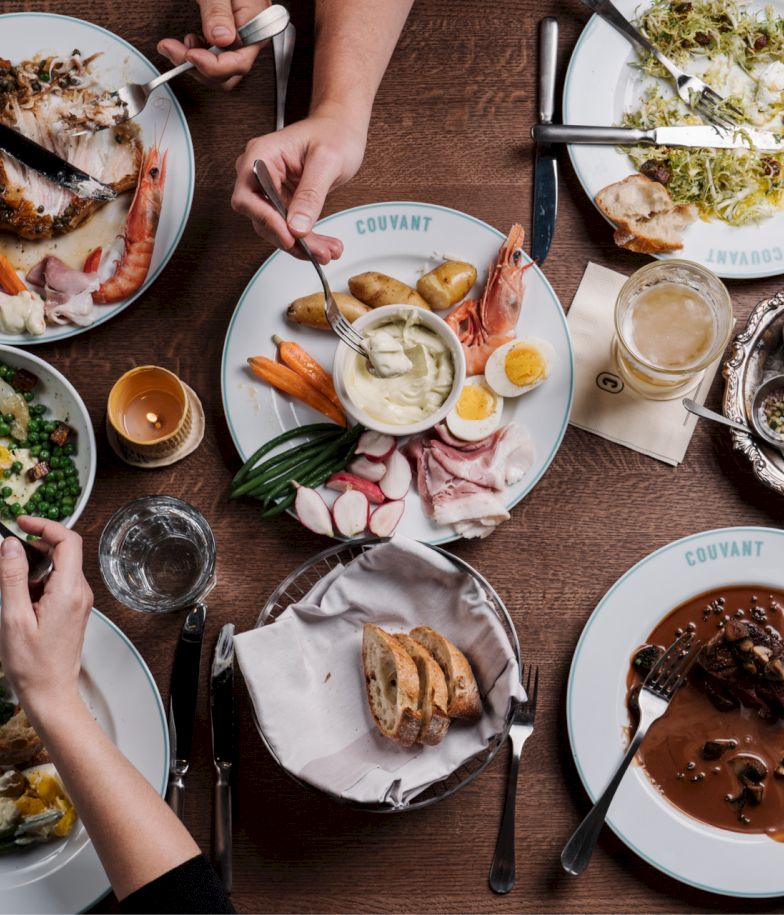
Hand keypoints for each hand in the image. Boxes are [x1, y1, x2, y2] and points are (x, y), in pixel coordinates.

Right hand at [0, 518, 92, 718]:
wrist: (51, 694)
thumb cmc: (33, 665)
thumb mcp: (13, 618)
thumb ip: (13, 578)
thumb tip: (11, 545)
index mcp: (70, 591)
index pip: (68, 540)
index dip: (45, 525)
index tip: (21, 522)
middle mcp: (81, 592)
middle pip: (65, 551)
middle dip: (36, 545)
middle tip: (7, 552)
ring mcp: (79, 601)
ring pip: (59, 567)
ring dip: (35, 566)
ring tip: (11, 585)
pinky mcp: (74, 609)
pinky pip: (58, 583)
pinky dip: (38, 581)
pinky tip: (20, 599)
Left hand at [157, 0, 269, 90]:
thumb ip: (219, 11)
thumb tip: (221, 39)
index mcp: (256, 24)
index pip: (239, 62)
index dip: (214, 66)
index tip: (190, 56)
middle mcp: (249, 36)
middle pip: (229, 74)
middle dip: (200, 69)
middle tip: (175, 51)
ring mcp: (238, 37)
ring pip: (219, 71)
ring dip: (194, 65)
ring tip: (175, 47)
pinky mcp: (225, 35)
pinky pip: (214, 58)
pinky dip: (196, 56)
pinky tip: (185, 44)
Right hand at [231, 105, 367, 263]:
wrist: (342, 128)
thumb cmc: (334, 132)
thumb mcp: (326, 161)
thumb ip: (310, 194)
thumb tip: (297, 226)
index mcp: (261, 156)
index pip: (248, 197)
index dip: (266, 220)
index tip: (289, 236)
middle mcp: (261, 173)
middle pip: (261, 218)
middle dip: (290, 239)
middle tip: (317, 252)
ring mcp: (272, 188)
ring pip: (277, 228)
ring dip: (303, 244)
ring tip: (328, 251)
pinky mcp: (284, 201)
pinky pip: (290, 227)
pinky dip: (308, 239)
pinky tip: (325, 246)